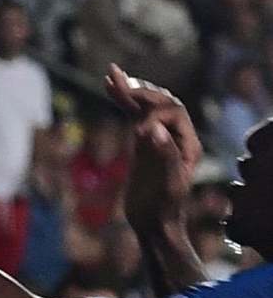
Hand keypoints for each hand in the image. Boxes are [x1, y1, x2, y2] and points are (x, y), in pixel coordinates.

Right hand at [105, 64, 200, 230]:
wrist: (153, 223)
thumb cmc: (162, 207)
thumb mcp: (166, 184)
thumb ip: (163, 154)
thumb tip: (151, 128)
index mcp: (187, 144)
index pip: (173, 113)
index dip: (154, 115)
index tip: (136, 133)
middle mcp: (176, 137)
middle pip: (162, 103)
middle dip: (142, 92)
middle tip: (119, 81)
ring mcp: (159, 139)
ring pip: (147, 106)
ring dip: (131, 90)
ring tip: (112, 74)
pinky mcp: (143, 143)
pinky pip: (134, 117)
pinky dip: (122, 102)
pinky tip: (110, 88)